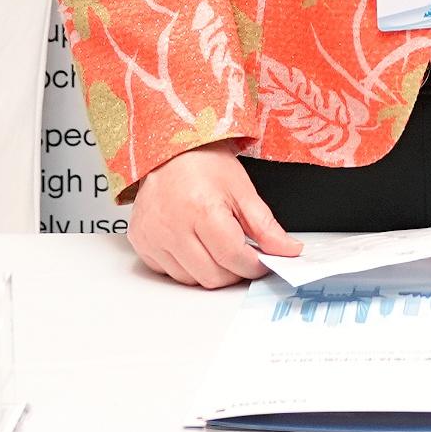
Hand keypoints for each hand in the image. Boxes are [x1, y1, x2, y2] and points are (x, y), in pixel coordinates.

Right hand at [127, 143, 294, 287]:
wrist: (169, 152)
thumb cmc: (204, 165)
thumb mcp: (242, 189)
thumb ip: (266, 226)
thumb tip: (288, 250)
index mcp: (201, 210)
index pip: (233, 258)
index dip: (254, 265)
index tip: (263, 261)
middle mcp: (172, 227)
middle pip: (212, 276)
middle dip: (234, 271)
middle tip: (242, 254)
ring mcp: (153, 237)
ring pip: (191, 280)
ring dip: (210, 270)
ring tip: (216, 244)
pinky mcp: (142, 243)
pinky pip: (170, 272)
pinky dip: (188, 266)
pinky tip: (194, 244)